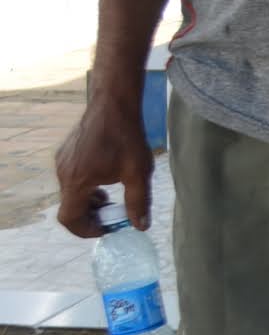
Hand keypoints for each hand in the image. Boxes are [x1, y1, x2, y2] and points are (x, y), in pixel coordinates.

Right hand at [54, 97, 154, 237]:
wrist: (114, 103)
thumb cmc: (127, 136)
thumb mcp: (138, 171)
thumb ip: (138, 201)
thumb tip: (141, 226)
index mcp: (76, 182)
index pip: (70, 218)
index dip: (86, 230)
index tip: (105, 229)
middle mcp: (62, 173)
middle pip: (70, 206)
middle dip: (90, 216)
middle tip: (111, 216)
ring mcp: (62, 161)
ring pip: (70, 192)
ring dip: (88, 201)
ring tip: (109, 198)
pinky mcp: (66, 152)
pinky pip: (71, 177)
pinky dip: (85, 186)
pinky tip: (105, 179)